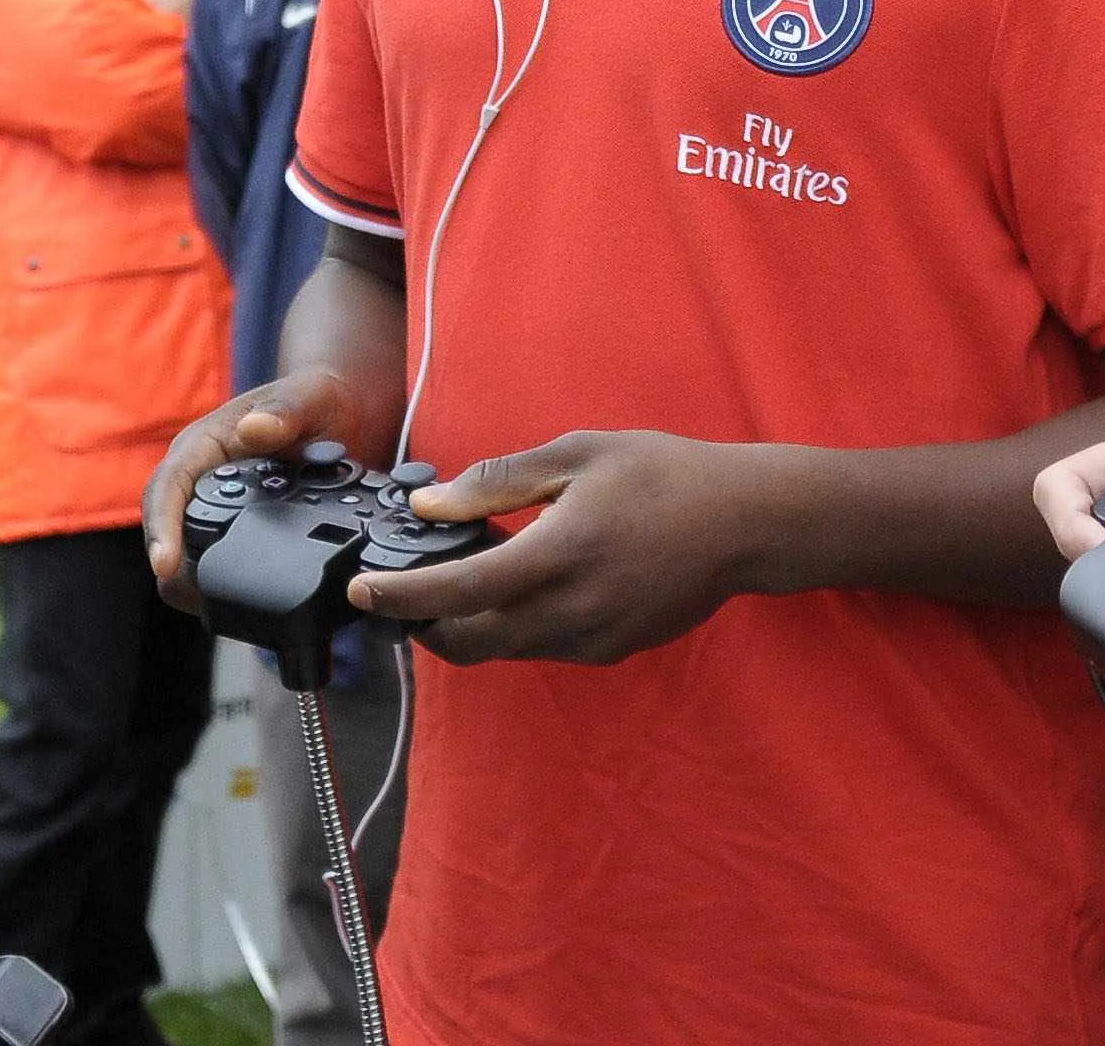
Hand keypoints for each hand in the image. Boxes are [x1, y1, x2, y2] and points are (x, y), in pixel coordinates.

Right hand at [142, 370, 373, 604]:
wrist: (339, 416)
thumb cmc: (316, 400)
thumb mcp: (309, 398)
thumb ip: (286, 411)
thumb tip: (253, 429)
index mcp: (204, 445)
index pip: (168, 486)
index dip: (162, 525)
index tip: (164, 563)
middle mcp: (200, 478)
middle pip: (167, 528)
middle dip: (173, 567)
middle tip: (198, 601)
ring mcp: (214, 507)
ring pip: (187, 552)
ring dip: (197, 579)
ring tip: (222, 607)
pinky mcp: (233, 529)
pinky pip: (215, 560)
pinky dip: (224, 581)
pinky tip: (245, 601)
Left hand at [349, 432, 775, 665]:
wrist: (745, 522)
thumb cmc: (663, 475)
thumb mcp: (578, 455)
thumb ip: (499, 483)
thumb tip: (432, 503)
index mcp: (556, 557)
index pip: (456, 591)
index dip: (399, 597)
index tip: (360, 593)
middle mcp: (571, 612)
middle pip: (470, 643)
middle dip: (424, 626)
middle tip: (401, 594)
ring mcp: (593, 640)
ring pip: (506, 648)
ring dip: (471, 625)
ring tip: (462, 579)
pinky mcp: (612, 650)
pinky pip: (544, 647)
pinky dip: (517, 625)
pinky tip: (525, 585)